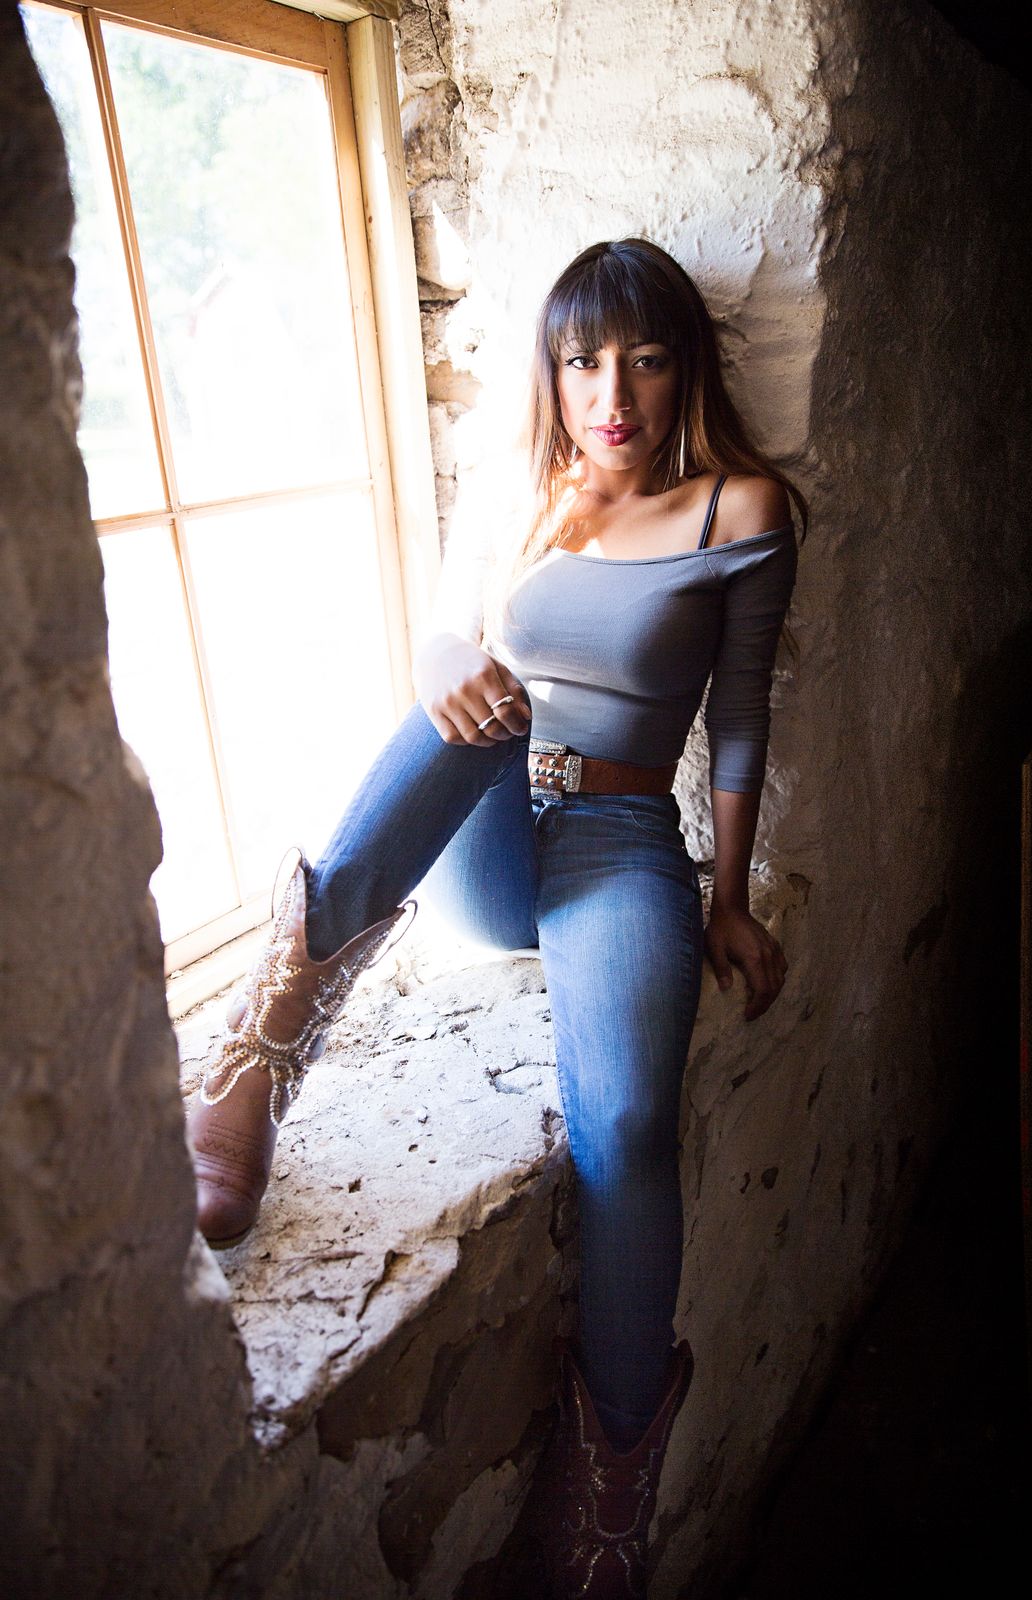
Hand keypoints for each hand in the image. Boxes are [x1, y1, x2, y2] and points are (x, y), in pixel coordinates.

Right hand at [413, 632, 531, 747]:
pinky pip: (452, 737)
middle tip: (508, 732)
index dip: (517, 725)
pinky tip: (472, 731)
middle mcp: (464, 689)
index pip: (505, 712)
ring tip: (492, 734)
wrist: (436, 653)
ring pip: (473, 737)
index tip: (521, 728)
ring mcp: (447, 702)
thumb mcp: (497, 668)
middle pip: (491, 727)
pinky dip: (466, 741)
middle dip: (505, 734)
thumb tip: (525, 717)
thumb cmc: (473, 662)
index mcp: (483, 676)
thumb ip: (515, 691)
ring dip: (487, 741)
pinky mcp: (433, 711)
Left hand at [704, 902, 786, 1020]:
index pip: (763, 990)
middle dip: (765, 1004)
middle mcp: (768, 955)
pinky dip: (778, 979)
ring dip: (772, 994)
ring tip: (759, 1003)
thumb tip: (726, 989)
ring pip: (781, 978)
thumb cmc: (720, 928)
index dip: (758, 1006)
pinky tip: (768, 984)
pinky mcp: (774, 945)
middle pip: (774, 988)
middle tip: (753, 1014)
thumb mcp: (715, 948)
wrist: (732, 908)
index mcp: (754, 958)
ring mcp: (773, 950)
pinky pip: (782, 966)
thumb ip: (721, 969)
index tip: (748, 1015)